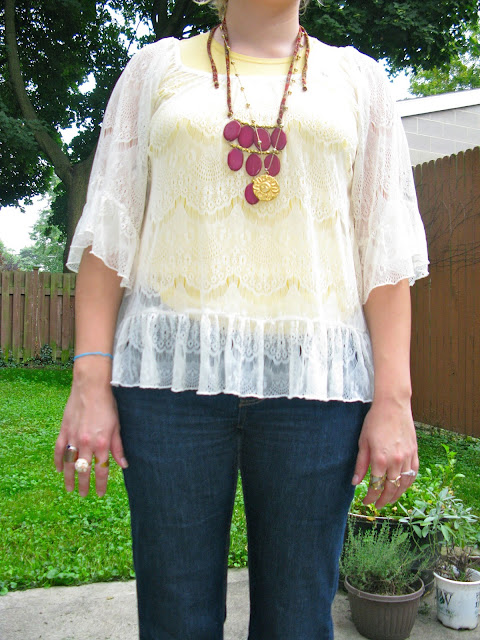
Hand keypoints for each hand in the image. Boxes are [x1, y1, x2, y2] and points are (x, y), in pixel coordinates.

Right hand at [54, 381, 127, 496]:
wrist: (91, 387)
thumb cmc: (108, 405)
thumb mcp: (117, 426)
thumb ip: (118, 447)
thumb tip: (124, 465)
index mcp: (102, 444)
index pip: (101, 470)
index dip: (101, 484)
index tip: (100, 494)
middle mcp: (86, 444)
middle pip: (84, 471)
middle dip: (84, 486)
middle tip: (84, 496)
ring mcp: (73, 438)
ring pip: (69, 464)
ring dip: (69, 478)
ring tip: (69, 489)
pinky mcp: (64, 430)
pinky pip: (58, 450)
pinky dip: (57, 461)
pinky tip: (58, 470)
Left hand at [351, 397, 418, 508]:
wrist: (393, 405)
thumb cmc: (375, 421)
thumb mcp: (362, 442)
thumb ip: (360, 464)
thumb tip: (355, 482)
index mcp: (380, 459)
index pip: (376, 486)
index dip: (370, 497)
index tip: (366, 501)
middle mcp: (396, 461)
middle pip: (391, 488)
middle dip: (383, 500)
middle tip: (377, 505)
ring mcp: (407, 457)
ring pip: (404, 484)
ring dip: (397, 495)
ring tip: (389, 500)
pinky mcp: (414, 453)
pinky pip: (413, 473)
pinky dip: (408, 483)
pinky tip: (402, 486)